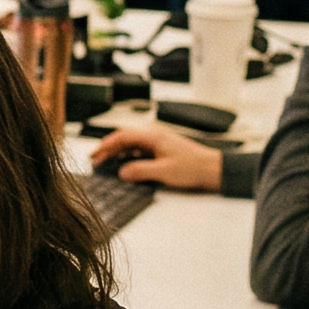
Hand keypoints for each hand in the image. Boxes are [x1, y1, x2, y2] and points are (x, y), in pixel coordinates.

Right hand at [90, 119, 222, 191]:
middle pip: (125, 137)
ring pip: (132, 143)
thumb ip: (140, 171)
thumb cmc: (193, 167)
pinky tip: (125, 164)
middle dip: (108, 147)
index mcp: (153, 137)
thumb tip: (122, 172)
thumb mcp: (164, 171)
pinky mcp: (162, 149)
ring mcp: (159, 142)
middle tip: (95, 159)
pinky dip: (128, 155)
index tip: (95, 155)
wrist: (213, 169)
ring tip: (107, 162)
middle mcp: (155, 136)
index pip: (123, 136)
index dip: (106, 145)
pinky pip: (140, 149)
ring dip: (118, 151)